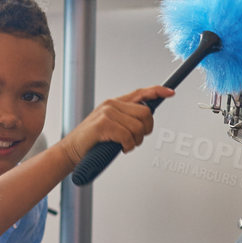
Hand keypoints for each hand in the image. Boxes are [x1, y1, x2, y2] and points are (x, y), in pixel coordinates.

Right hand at [59, 86, 173, 162]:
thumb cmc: (93, 141)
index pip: (141, 93)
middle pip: (146, 113)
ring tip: (125, 145)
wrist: (71, 150)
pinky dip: (128, 146)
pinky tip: (121, 148)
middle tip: (135, 140)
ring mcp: (107, 113)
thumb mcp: (112, 125)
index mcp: (115, 103)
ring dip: (136, 141)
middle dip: (146, 131)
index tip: (170, 93)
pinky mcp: (103, 124)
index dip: (157, 91)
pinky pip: (127, 136)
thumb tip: (146, 120)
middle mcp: (112, 104)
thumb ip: (127, 119)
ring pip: (138, 127)